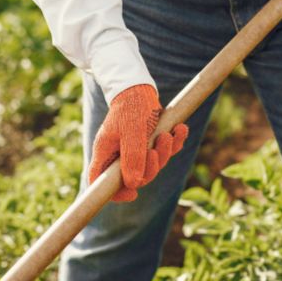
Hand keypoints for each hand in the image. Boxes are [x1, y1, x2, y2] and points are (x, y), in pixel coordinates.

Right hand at [89, 84, 188, 201]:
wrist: (140, 86)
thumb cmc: (131, 107)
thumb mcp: (132, 132)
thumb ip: (132, 157)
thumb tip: (134, 184)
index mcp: (107, 153)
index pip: (100, 182)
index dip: (115, 193)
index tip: (132, 194)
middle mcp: (119, 154)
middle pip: (134, 177)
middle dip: (151, 167)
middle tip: (155, 150)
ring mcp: (135, 149)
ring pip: (153, 165)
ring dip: (165, 152)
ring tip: (168, 134)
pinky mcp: (150, 141)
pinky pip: (165, 151)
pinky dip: (175, 142)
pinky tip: (181, 129)